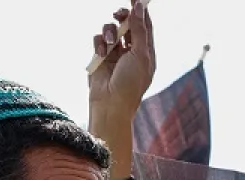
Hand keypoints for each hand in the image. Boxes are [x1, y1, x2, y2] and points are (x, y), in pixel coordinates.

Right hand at [87, 2, 154, 179]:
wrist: (110, 105)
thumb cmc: (130, 84)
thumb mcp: (140, 54)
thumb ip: (139, 29)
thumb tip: (139, 7)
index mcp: (146, 52)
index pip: (145, 26)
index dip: (141, 11)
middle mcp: (131, 51)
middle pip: (127, 24)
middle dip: (122, 17)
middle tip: (119, 14)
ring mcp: (115, 54)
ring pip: (110, 30)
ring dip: (109, 32)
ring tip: (109, 43)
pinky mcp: (100, 58)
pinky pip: (98, 40)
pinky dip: (99, 44)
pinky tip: (101, 54)